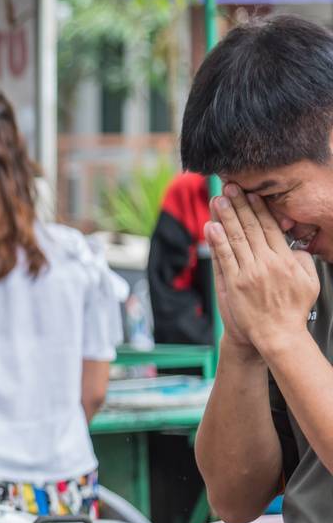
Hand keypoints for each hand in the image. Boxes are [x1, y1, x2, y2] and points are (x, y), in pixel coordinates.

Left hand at [206, 187, 319, 361]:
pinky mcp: (233, 283)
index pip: (270, 228)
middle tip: (231, 187)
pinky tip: (212, 225)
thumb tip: (293, 245)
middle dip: (240, 205)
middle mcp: (266, 263)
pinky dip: (217, 240)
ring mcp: (248, 273)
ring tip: (218, 199)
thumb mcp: (311, 282)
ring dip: (226, 217)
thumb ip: (303, 260)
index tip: (252, 194)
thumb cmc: (293, 311)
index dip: (259, 209)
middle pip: (251, 228)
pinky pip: (224, 257)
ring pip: (236, 238)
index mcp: (285, 260)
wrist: (278, 335)